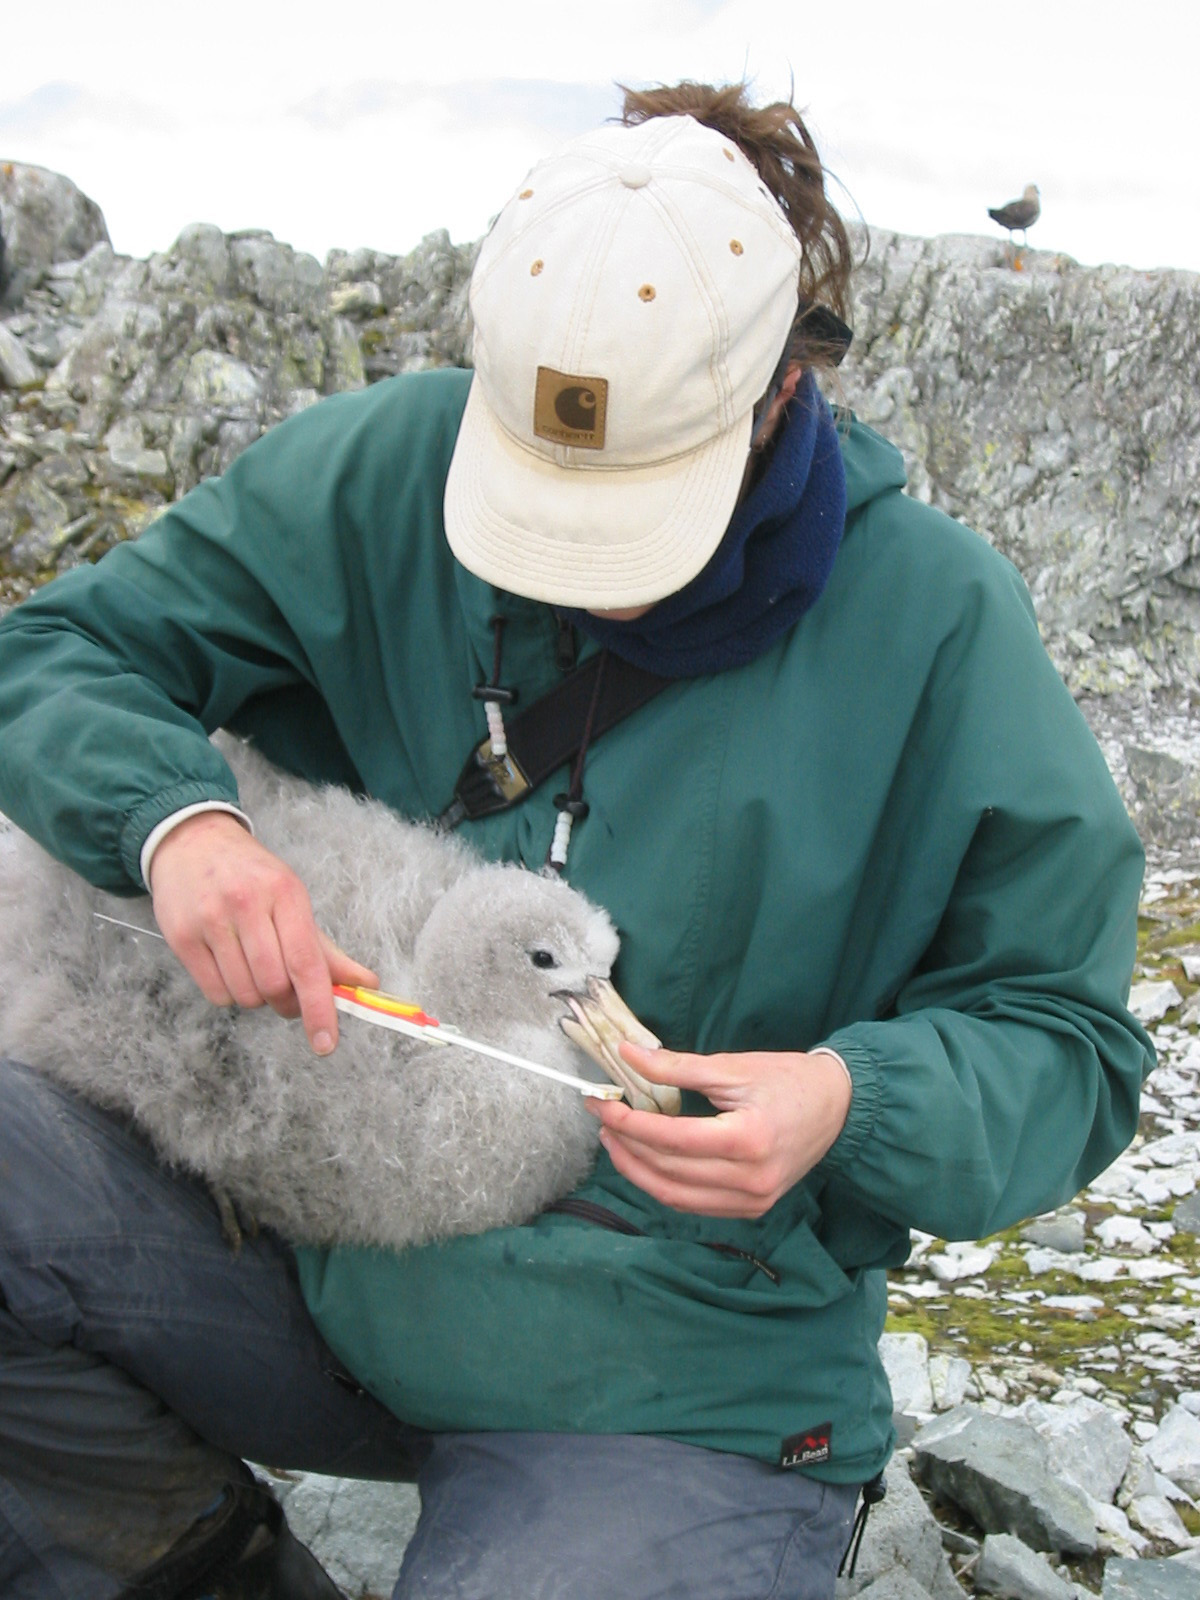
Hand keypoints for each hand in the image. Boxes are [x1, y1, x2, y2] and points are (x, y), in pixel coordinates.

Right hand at [148, 811, 378, 1054]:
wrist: (192, 842)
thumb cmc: (250, 875)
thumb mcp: (292, 898)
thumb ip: (326, 948)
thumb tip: (366, 984)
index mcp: (285, 893)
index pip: (307, 963)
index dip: (319, 1008)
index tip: (326, 1042)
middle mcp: (247, 904)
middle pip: (274, 986)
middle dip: (286, 1003)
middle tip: (286, 992)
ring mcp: (210, 920)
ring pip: (245, 995)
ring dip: (256, 997)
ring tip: (253, 967)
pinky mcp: (181, 936)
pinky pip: (215, 994)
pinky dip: (229, 993)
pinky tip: (229, 965)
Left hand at [586, 1044, 851, 1217]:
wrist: (838, 1107)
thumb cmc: (787, 1079)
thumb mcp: (732, 1066)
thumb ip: (676, 1067)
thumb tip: (627, 1055)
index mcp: (748, 1140)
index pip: (671, 1139)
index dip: (629, 1123)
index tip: (602, 1102)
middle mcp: (751, 1179)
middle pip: (668, 1171)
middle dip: (626, 1144)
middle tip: (603, 1118)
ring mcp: (753, 1200)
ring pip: (675, 1196)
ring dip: (638, 1171)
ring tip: (616, 1140)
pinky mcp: (752, 1208)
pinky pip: (695, 1205)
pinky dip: (664, 1185)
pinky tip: (646, 1161)